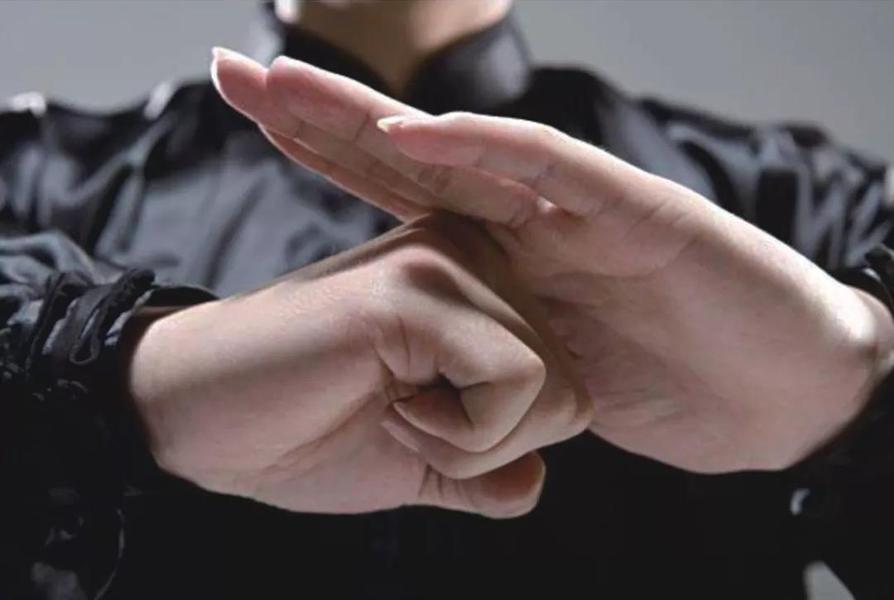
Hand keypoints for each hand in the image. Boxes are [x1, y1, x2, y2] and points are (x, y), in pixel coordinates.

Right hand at [123, 213, 589, 517]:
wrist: (200, 416)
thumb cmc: (305, 430)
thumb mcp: (419, 461)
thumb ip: (486, 472)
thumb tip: (535, 485)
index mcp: (480, 287)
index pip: (568, 387)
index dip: (501, 444)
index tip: (417, 423)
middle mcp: (476, 254)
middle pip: (572, 391)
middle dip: (493, 446)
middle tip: (402, 417)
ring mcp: (448, 262)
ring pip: (553, 390)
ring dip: (472, 442)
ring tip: (391, 405)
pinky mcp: (418, 288)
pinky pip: (512, 381)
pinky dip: (458, 433)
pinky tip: (384, 399)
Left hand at [212, 49, 893, 472]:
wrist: (774, 393)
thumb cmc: (666, 380)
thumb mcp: (543, 369)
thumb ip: (485, 345)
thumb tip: (423, 366)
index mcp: (496, 249)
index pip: (389, 187)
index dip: (316, 149)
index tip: (247, 120)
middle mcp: (523, 215)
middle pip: (403, 153)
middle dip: (315, 111)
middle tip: (231, 70)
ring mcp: (573, 208)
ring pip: (461, 145)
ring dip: (370, 115)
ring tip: (285, 82)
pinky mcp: (635, 211)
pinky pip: (549, 170)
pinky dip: (483, 147)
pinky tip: (412, 130)